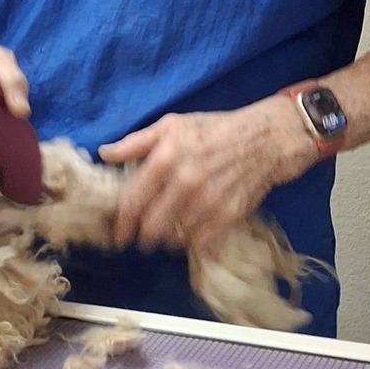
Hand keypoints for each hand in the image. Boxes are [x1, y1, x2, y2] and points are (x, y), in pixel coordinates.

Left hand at [100, 98, 307, 252]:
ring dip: (167, 240)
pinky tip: (189, 235)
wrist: (265, 139)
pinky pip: (201, 242)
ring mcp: (208, 201)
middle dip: (142, 237)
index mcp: (166, 158)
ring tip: (166, 235)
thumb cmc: (214, 129)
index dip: (122, 223)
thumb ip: (135, 143)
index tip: (119, 234)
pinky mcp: (229, 215)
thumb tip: (104, 154)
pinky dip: (191, 243)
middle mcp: (185, 182)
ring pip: (175, 237)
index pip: (134, 202)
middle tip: (141, 238)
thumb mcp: (171, 125)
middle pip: (152, 226)